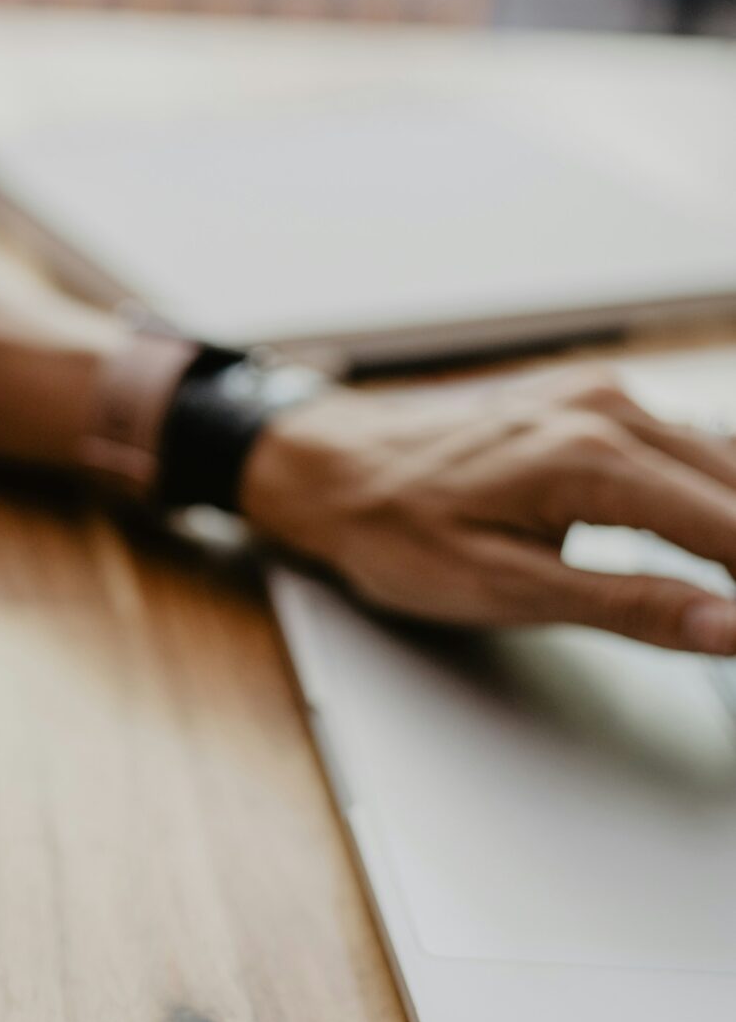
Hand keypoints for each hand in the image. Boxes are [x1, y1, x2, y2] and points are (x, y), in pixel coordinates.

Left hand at [239, 364, 735, 654]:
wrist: (326, 463)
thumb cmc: (393, 526)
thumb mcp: (506, 589)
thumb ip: (629, 606)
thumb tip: (729, 627)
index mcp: (591, 457)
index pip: (730, 529)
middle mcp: (607, 409)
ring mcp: (600, 394)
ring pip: (721, 456)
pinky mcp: (590, 398)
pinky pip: (685, 440)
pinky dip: (719, 488)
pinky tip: (720, 531)